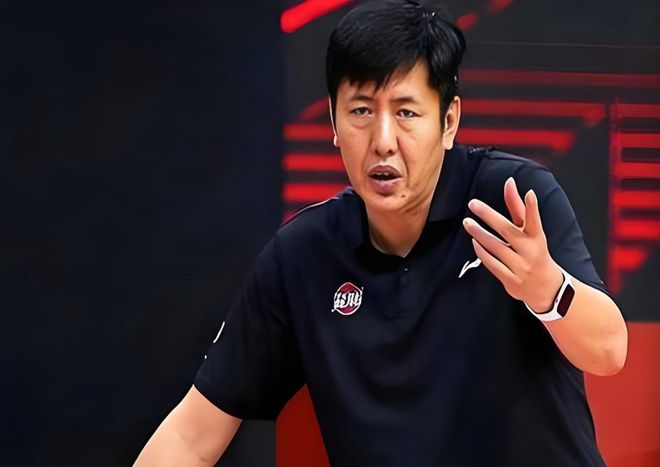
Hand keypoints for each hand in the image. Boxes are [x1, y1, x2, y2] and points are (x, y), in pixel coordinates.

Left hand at [462, 177, 562, 312]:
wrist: (546, 288)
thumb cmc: (535, 252)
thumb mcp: (530, 231)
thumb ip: (518, 207)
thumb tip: (509, 183)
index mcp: (536, 237)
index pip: (534, 220)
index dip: (532, 207)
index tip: (529, 193)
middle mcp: (529, 251)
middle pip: (506, 230)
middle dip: (488, 215)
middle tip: (473, 204)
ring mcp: (520, 266)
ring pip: (495, 246)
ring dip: (479, 233)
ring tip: (467, 222)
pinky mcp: (510, 279)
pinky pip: (492, 264)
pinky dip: (482, 252)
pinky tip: (474, 242)